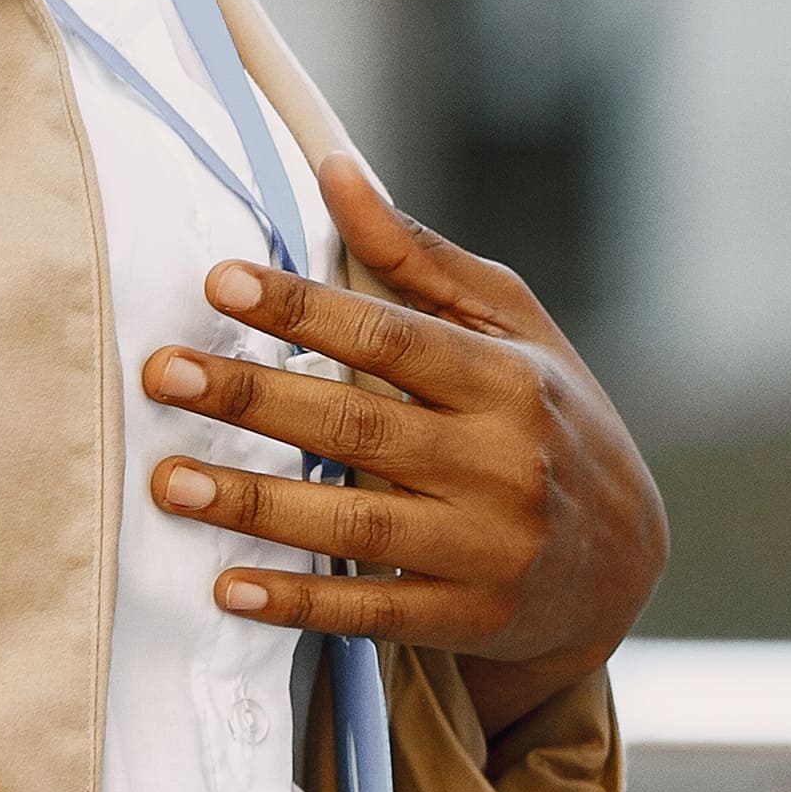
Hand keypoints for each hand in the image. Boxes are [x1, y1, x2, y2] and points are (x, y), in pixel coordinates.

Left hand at [139, 155, 666, 730]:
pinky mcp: (471, 619)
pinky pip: (371, 614)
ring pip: (355, 526)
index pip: (393, 338)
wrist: (625, 561)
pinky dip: (298, 604)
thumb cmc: (552, 418)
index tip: (222, 281)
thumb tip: (337, 172)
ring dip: (255, 505)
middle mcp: (502, 464)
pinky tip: (227, 586)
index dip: (305, 308)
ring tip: (169, 480)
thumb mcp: (514, 329)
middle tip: (165, 374)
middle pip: (359, 428)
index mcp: (509, 381)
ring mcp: (488, 549)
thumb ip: (420, 258)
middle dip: (253, 398)